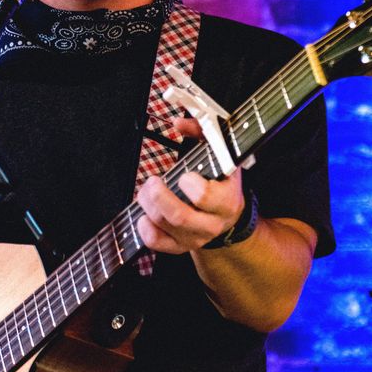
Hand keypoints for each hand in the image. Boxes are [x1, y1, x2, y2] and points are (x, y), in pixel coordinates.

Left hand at [134, 116, 245, 253]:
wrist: (227, 216)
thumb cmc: (220, 180)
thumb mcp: (220, 154)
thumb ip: (202, 132)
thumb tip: (179, 123)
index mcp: (227, 200)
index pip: (208, 198)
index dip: (191, 185)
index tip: (184, 175)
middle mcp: (212, 224)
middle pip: (180, 217)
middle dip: (158, 195)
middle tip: (153, 181)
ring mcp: (196, 238)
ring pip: (165, 226)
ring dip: (147, 204)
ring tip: (147, 190)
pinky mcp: (180, 247)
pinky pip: (157, 243)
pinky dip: (144, 228)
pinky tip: (144, 214)